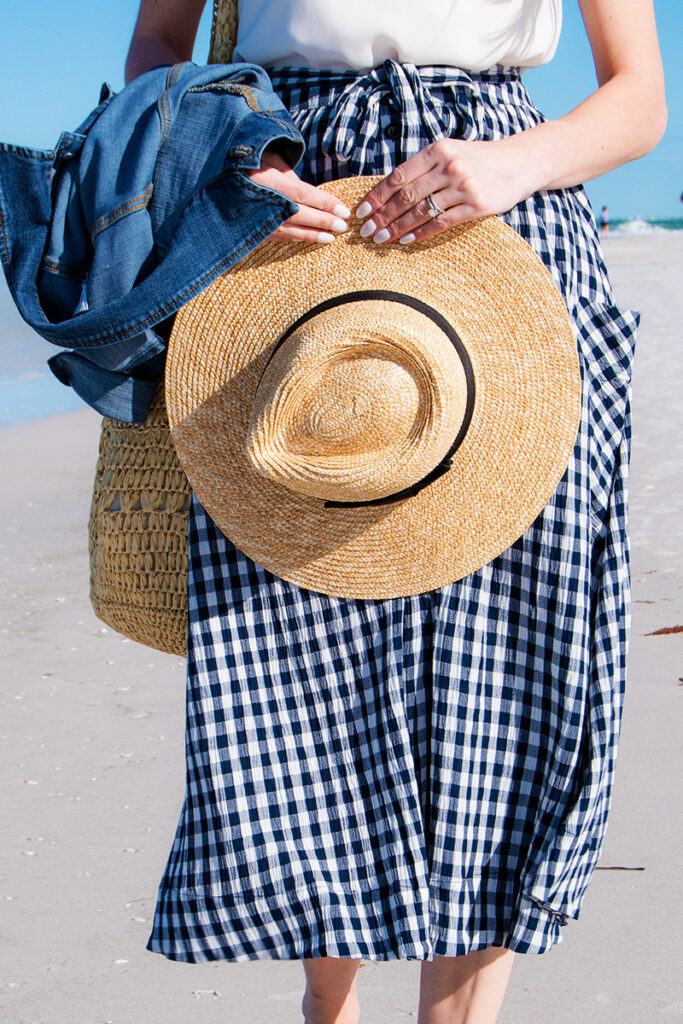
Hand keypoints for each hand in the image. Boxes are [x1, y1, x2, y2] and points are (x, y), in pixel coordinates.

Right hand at [245, 143, 350, 242]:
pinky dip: (296, 238)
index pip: (303, 193)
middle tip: (343, 226)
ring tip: (330, 237)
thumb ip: (289, 175)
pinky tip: (310, 240)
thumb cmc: (248, 161)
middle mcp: (261, 201)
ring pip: (289, 230)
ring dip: (312, 235)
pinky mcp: (252, 230)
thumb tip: (308, 193)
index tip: (343, 210)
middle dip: (323, 221)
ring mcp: (255, 219)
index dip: (325, 203)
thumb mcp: (268, 157)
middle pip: (299, 215)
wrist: (213, 177)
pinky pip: (278, 236)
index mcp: (265, 179)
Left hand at [353, 136, 541, 244]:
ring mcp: (462, 186)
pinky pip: (441, 223)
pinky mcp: (475, 205)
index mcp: (438, 150)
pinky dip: (421, 233)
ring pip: (421, 211)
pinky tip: (406, 240)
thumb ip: (424, 168)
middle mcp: (449, 166)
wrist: (520, 162)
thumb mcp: (451, 153)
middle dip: (382, 215)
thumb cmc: (479, 160)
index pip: (399, 176)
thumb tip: (389, 190)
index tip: (362, 211)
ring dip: (397, 227)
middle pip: (406, 196)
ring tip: (381, 240)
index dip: (377, 195)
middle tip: (366, 232)